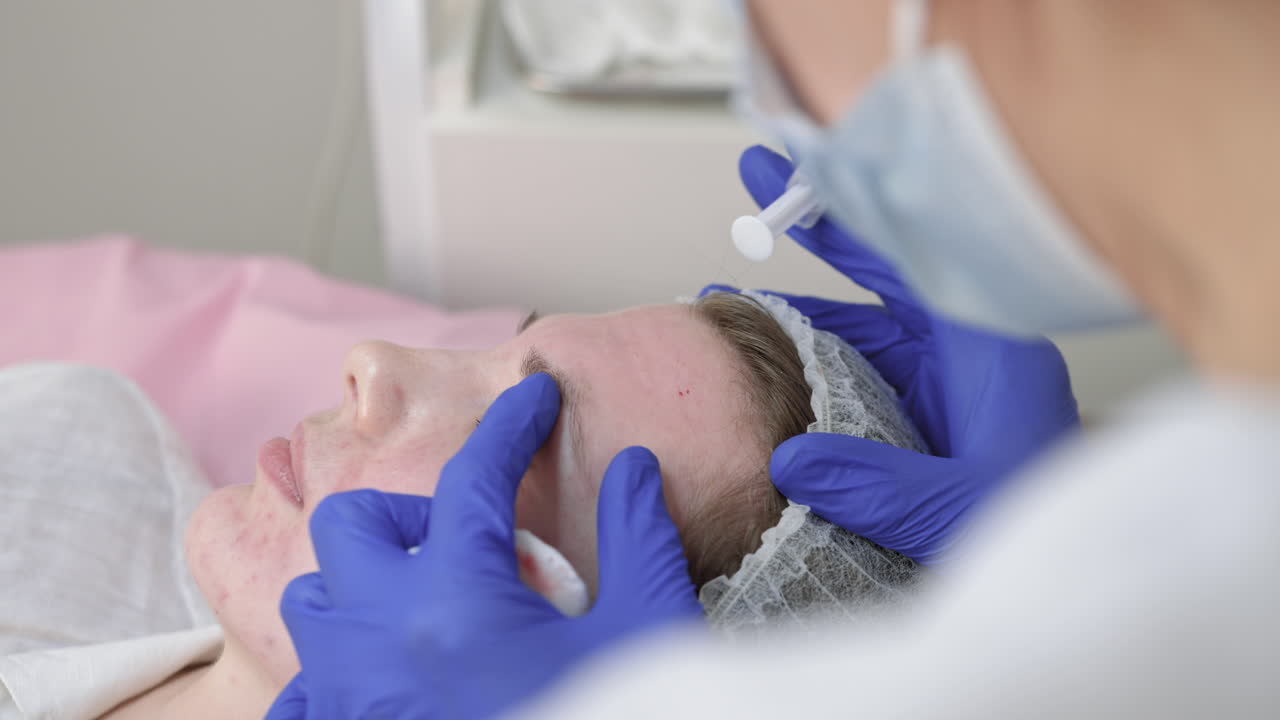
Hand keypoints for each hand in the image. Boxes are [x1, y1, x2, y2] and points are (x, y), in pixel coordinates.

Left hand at [266, 374, 701, 719]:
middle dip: (403, 510)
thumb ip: (639, 537)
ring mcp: (354, 697)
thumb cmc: (611, 712)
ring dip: (364, 586)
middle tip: (467, 541)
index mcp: (462, 596)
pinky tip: (391, 685)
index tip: (535, 396)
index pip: (475, 475)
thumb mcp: (648, 629)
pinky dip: (335, 677)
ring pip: (313, 602)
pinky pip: (304, 697)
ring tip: (429, 609)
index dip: (510, 422)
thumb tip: (632, 466)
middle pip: (349, 524)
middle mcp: (385, 636)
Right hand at [704, 145, 1080, 563]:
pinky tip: (769, 364)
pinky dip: (813, 360)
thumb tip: (791, 460)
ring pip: (862, 323)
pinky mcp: (926, 410)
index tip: (798, 165)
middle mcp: (965, 347)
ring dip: (800, 313)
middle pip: (880, 270)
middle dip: (816, 231)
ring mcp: (943, 377)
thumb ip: (878, 484)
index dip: (848, 207)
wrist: (1080, 558)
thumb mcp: (960, 507)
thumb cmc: (1045, 522)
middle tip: (761, 185)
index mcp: (987, 344)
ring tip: (732, 304)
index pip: (910, 251)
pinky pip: (861, 368)